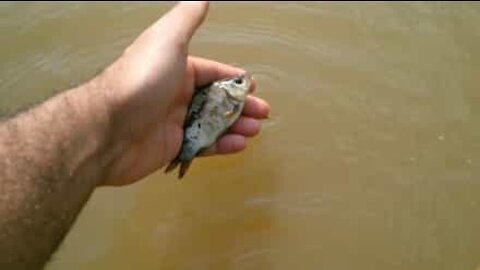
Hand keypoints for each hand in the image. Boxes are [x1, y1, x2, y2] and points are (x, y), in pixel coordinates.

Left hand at [94, 1, 269, 185]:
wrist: (107, 130)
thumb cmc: (139, 81)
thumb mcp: (166, 41)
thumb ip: (186, 19)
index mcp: (175, 69)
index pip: (211, 72)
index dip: (232, 78)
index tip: (251, 86)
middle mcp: (174, 95)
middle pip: (215, 100)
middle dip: (240, 105)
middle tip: (261, 112)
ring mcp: (173, 122)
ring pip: (212, 124)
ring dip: (235, 125)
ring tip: (254, 129)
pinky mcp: (170, 147)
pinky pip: (202, 145)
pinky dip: (222, 145)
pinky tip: (237, 144)